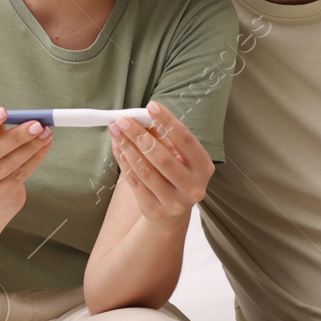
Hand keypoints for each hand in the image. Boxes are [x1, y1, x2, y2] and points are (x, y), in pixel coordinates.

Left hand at [108, 101, 213, 223]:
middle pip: (163, 157)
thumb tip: (140, 117)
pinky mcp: (156, 210)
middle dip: (140, 136)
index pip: (185, 140)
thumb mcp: (176, 156)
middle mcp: (193, 187)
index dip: (168, 122)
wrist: (172, 214)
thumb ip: (162, 138)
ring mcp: (175, 202)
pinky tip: (118, 148)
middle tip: (123, 120)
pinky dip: (124, 163)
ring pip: (146, 171)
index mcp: (204, 167)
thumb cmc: (174, 175)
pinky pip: (136, 183)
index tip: (151, 106)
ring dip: (128, 148)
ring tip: (116, 132)